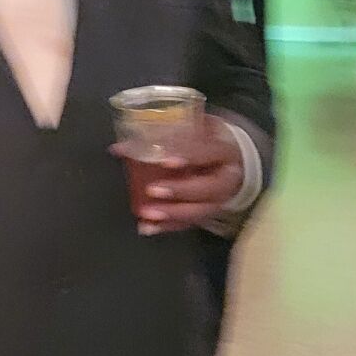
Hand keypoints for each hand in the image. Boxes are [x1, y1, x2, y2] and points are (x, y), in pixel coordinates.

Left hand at [111, 116, 243, 236]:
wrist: (232, 159)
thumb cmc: (208, 140)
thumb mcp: (196, 128)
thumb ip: (166, 132)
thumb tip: (123, 146)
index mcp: (224, 151)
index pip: (208, 152)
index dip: (187, 156)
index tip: (165, 160)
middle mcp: (227, 178)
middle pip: (208, 188)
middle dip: (180, 191)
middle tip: (153, 190)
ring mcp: (220, 199)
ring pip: (200, 211)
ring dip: (172, 214)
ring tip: (147, 214)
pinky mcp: (208, 213)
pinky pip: (189, 223)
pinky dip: (168, 226)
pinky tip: (147, 227)